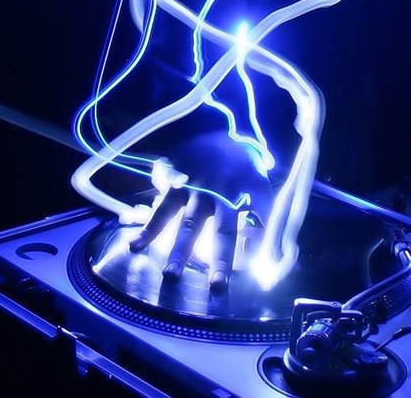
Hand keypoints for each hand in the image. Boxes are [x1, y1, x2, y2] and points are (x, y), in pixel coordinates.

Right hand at [127, 132, 274, 288]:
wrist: (209, 124)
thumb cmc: (238, 163)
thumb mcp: (259, 181)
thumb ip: (264, 215)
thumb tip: (274, 255)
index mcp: (252, 187)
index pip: (264, 218)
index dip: (264, 244)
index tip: (263, 273)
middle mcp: (225, 190)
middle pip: (224, 228)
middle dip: (221, 259)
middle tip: (216, 286)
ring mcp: (198, 188)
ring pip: (189, 223)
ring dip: (179, 250)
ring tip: (171, 274)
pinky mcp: (176, 184)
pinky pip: (162, 209)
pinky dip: (149, 228)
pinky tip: (136, 244)